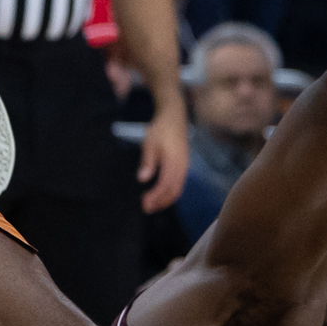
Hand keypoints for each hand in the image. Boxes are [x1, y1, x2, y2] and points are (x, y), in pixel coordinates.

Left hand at [137, 97, 188, 213]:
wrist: (175, 117)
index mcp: (174, 162)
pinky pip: (179, 184)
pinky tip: (160, 194)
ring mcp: (184, 167)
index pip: (165, 185)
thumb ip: (147, 162)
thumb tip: (142, 179)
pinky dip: (170, 193)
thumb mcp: (150, 143)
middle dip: (160, 202)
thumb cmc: (161, 129)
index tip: (144, 202)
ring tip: (152, 204)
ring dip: (165, 199)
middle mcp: (182, 167)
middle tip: (146, 208)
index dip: (155, 196)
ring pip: (177, 190)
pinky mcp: (183, 166)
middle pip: (173, 192)